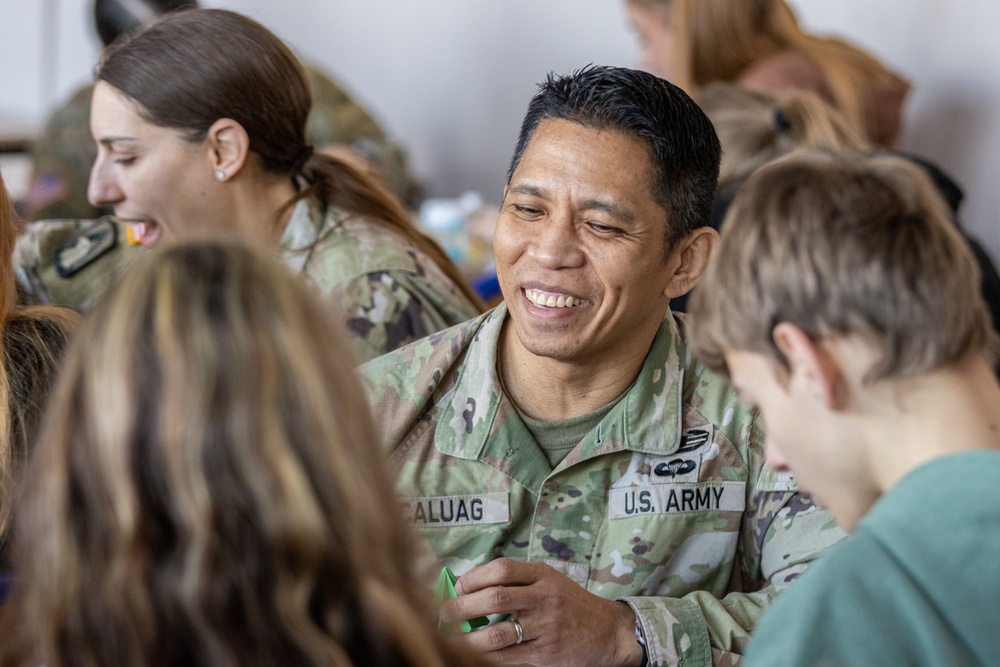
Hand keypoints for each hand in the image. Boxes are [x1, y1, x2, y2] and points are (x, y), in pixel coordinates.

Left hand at [439, 558, 642, 666]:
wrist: (608, 632)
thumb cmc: (570, 604)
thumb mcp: (548, 581)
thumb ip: (515, 581)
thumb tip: (466, 583)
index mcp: (542, 574)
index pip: (501, 569)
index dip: (473, 577)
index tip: (456, 586)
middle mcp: (544, 598)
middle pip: (495, 598)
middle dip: (462, 605)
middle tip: (444, 612)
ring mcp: (546, 626)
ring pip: (498, 632)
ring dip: (468, 636)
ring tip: (452, 637)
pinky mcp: (546, 652)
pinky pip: (508, 655)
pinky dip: (486, 654)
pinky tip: (473, 652)